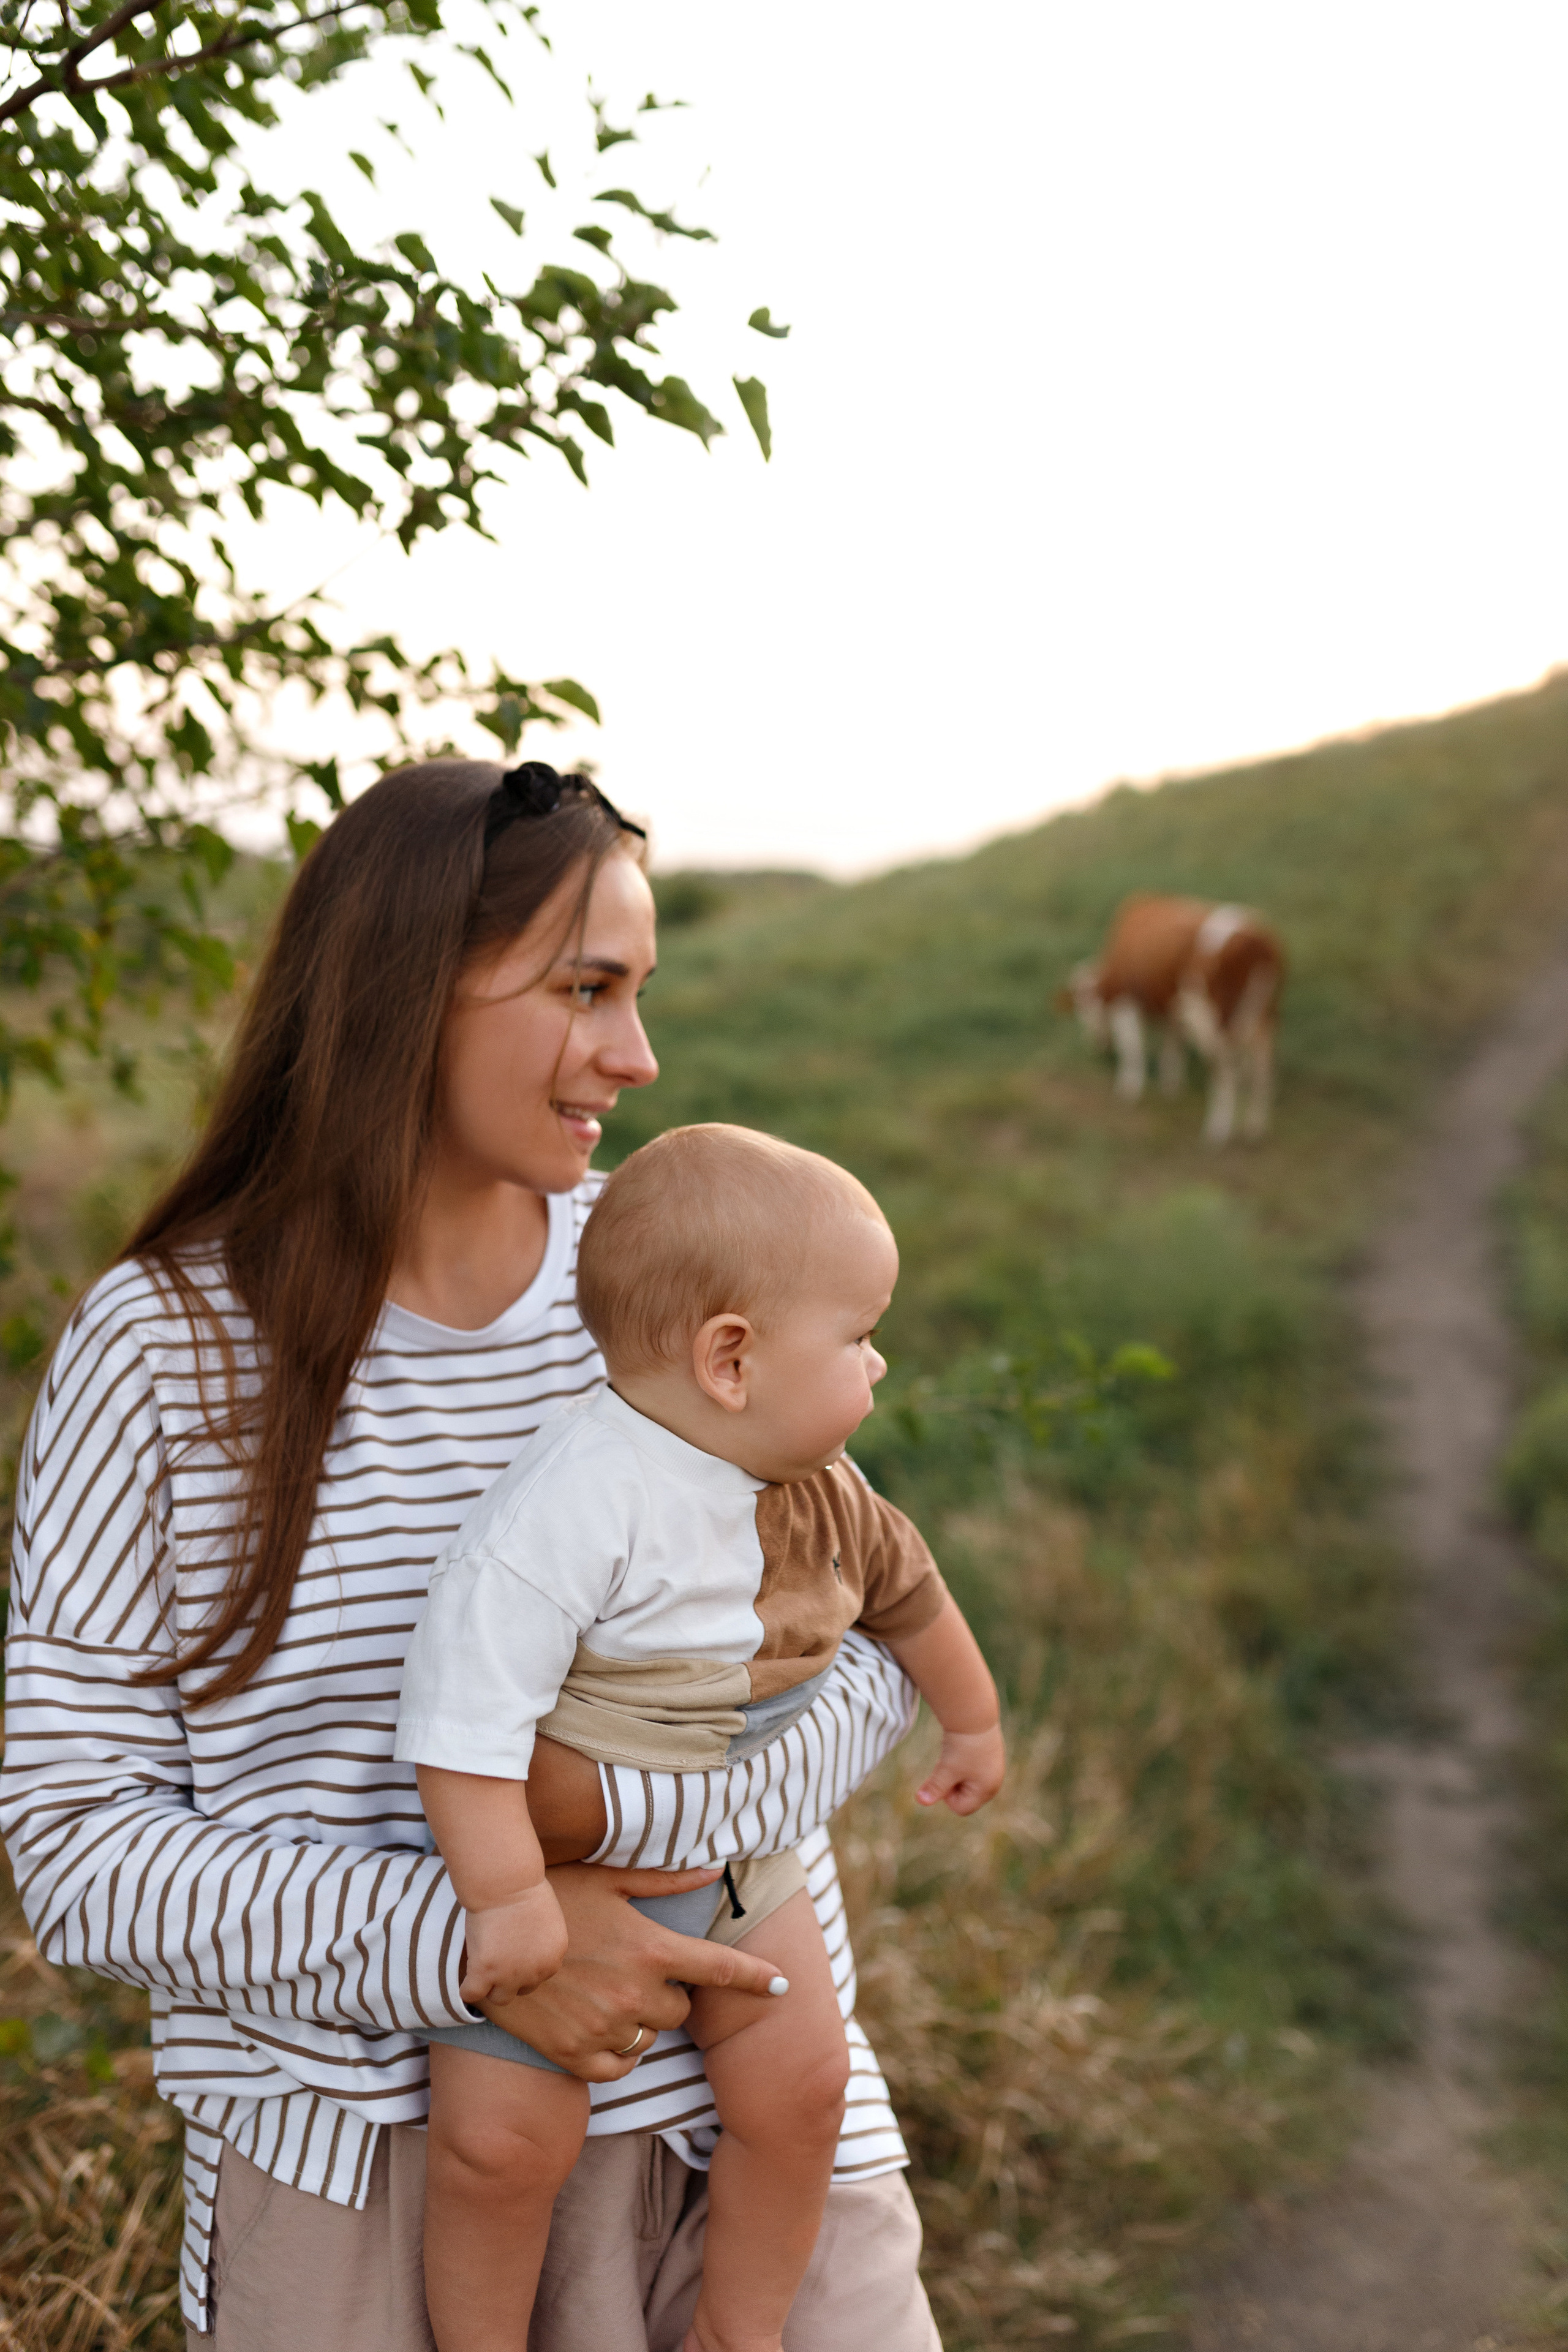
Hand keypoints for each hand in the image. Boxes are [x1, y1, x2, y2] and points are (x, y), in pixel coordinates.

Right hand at [458, 1878, 569, 2003]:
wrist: (506, 1882)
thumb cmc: (523, 1889)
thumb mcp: (546, 1920)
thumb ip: (540, 1943)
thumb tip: (526, 1952)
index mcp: (554, 1957)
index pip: (538, 1976)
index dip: (523, 1965)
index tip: (511, 1951)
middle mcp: (537, 1971)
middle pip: (522, 1990)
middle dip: (511, 1977)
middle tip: (497, 1955)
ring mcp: (511, 1975)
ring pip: (500, 1998)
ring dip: (492, 1985)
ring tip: (482, 1965)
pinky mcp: (485, 1972)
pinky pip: (472, 1994)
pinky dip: (468, 1988)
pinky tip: (467, 1975)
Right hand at [479, 1862, 786, 2082]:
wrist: (481, 1942)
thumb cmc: (549, 1899)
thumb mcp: (607, 1879)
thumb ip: (665, 1881)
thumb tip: (716, 1869)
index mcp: (650, 1949)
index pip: (721, 1970)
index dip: (756, 1979)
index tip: (783, 1987)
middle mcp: (634, 1995)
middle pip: (682, 2011)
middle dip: (669, 1994)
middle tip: (634, 1970)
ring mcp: (604, 2030)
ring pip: (650, 2040)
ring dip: (639, 2023)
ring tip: (605, 1993)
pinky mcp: (575, 2058)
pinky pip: (619, 2069)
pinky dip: (615, 2053)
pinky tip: (594, 2026)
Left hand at [916, 1722, 1004, 1813]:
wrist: (974, 1713)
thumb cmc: (962, 1745)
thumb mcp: (946, 1769)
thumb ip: (935, 1788)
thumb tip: (920, 1802)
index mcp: (988, 1790)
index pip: (961, 1808)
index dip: (947, 1796)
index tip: (944, 1775)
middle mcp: (994, 1781)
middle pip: (964, 1796)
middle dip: (951, 1784)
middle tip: (948, 1764)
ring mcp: (993, 1768)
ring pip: (965, 1781)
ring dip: (954, 1772)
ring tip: (954, 1754)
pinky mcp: (989, 1755)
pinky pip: (970, 1768)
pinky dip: (960, 1762)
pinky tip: (959, 1748)